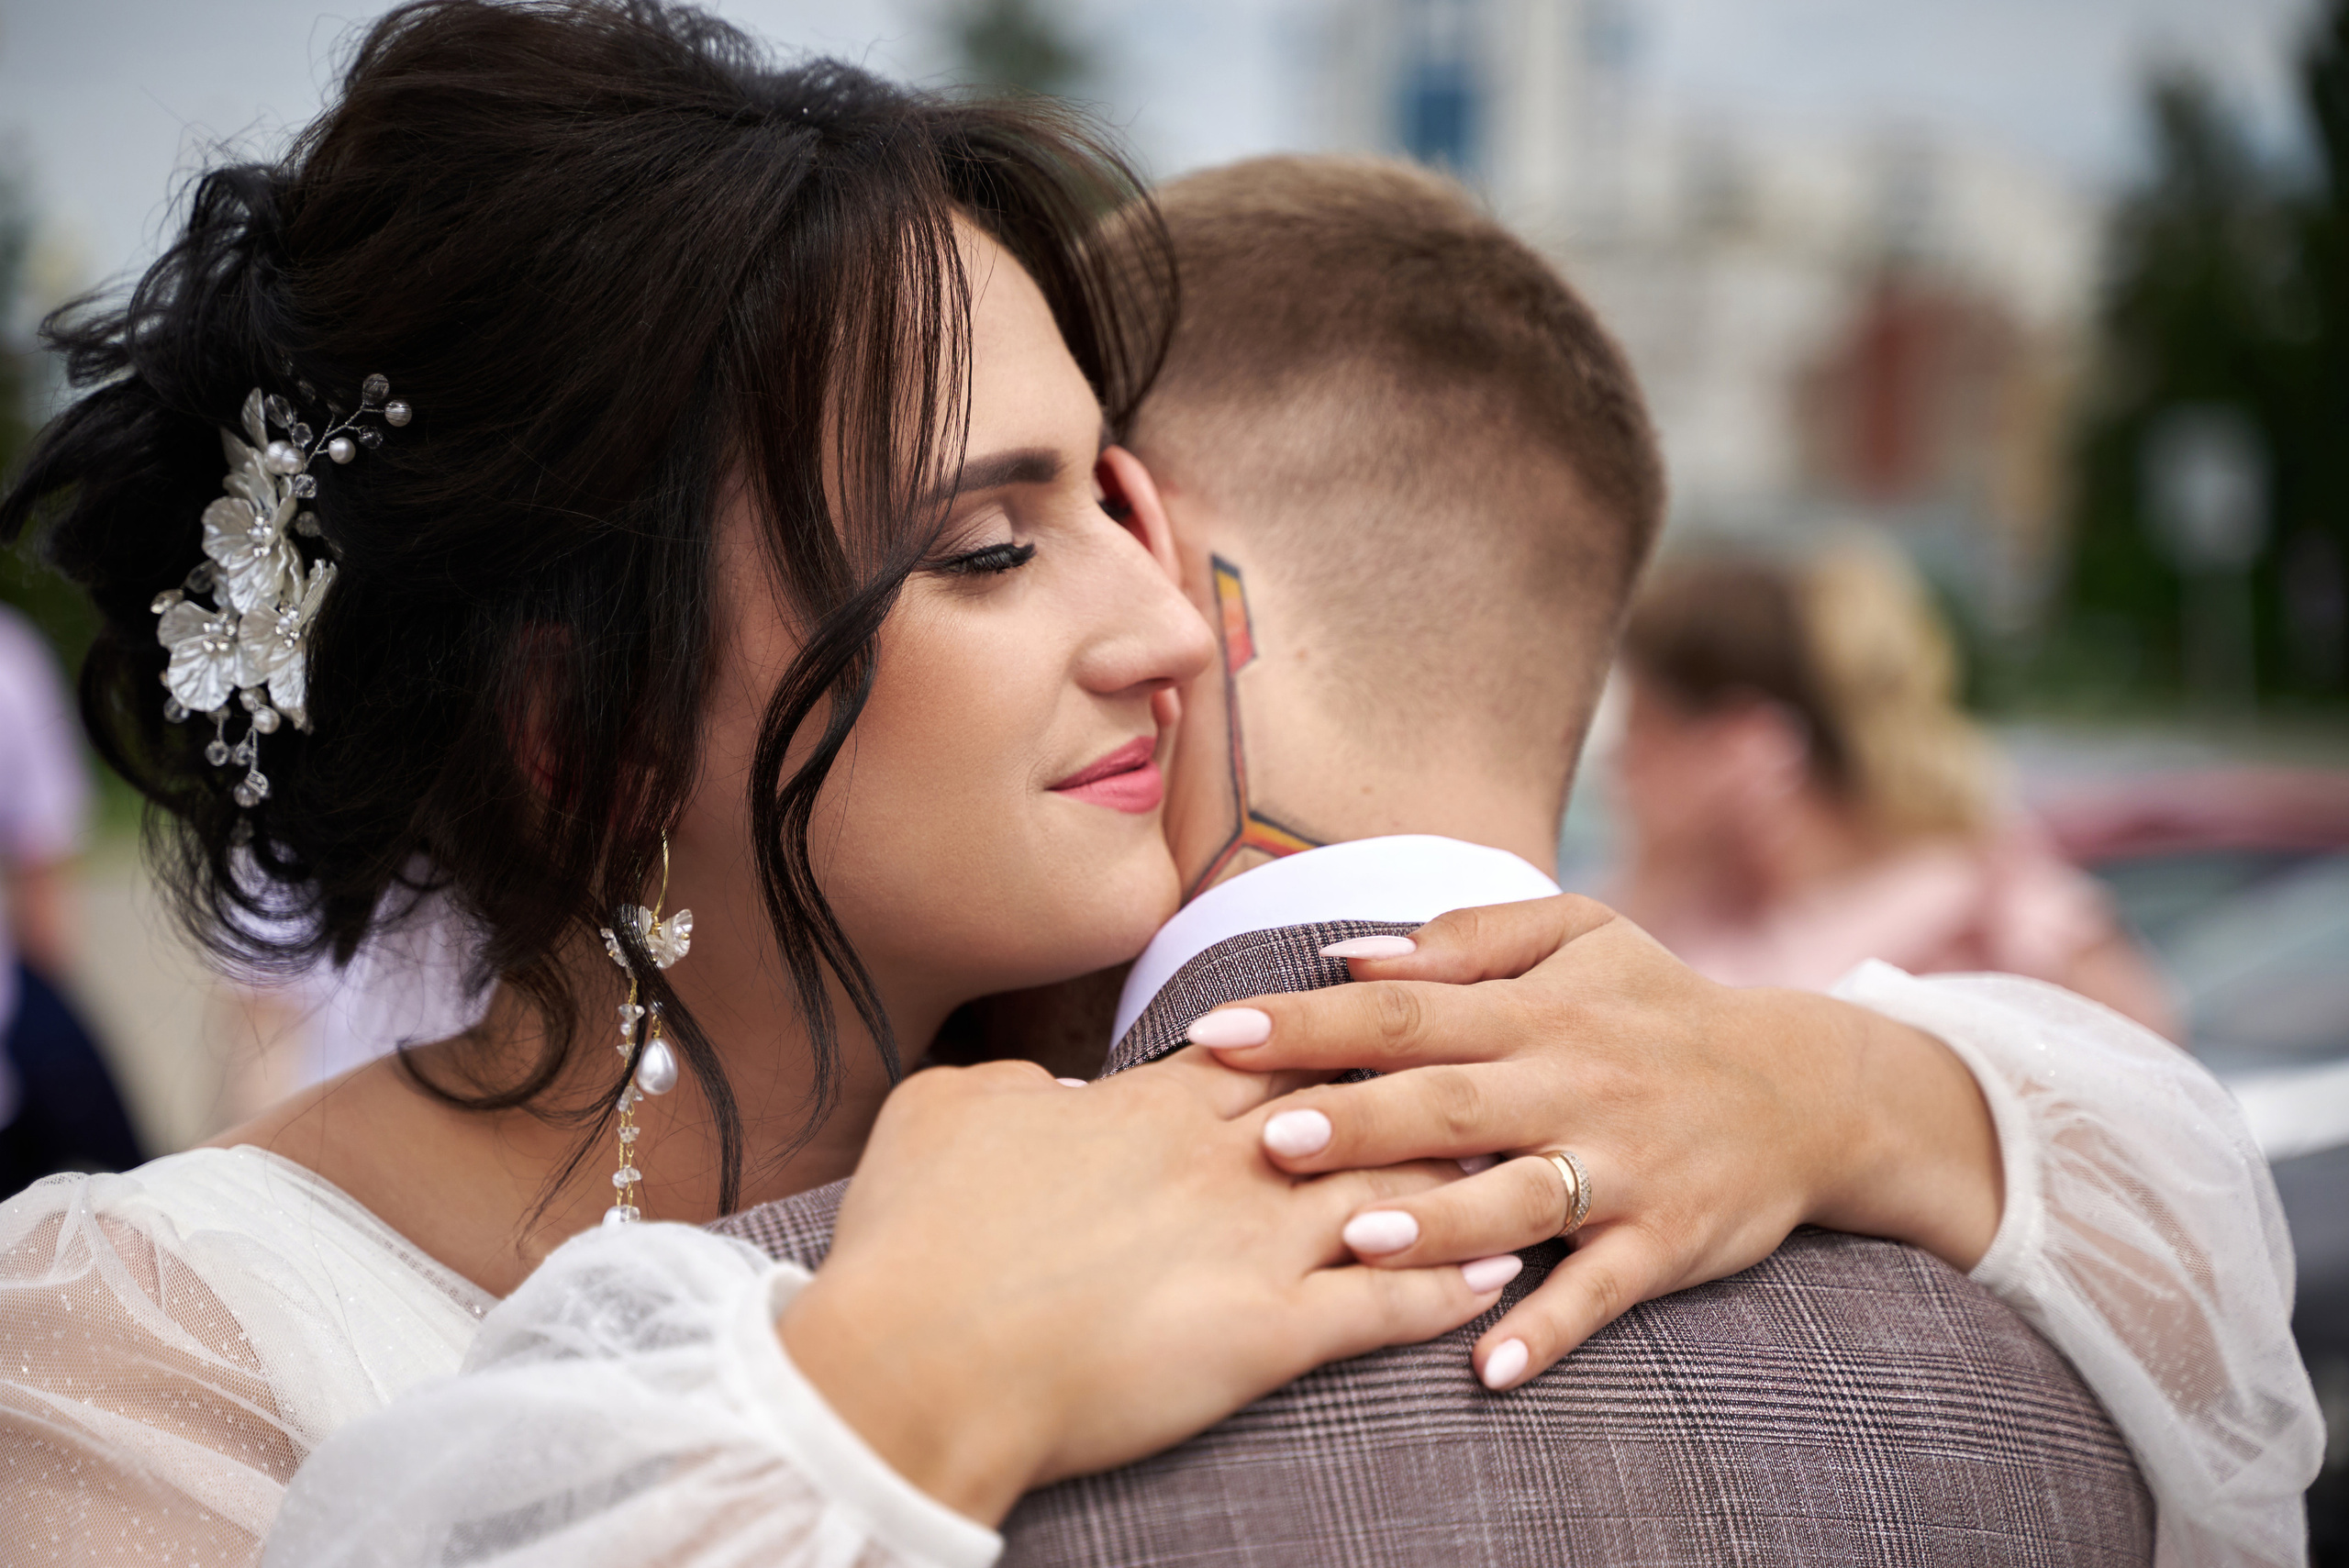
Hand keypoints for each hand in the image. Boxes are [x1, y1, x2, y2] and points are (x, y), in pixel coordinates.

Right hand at [778, 1048, 1517, 1524]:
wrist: (918, 1364)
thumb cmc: (916, 1242)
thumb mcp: (943, 1114)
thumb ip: (1009, 1086)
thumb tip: (1044, 1091)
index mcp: (1148, 1106)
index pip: (1270, 1053)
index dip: (1328, 1034)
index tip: (1381, 1019)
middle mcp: (1220, 1159)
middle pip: (1354, 1104)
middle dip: (1423, 1088)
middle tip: (1491, 1072)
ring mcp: (1253, 1244)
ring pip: (1389, 1192)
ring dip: (1461, 1180)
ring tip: (1524, 1161)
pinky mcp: (1268, 1335)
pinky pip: (1386, 1303)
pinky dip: (1451, 1288)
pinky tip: (1501, 1277)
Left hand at [1187, 895, 2001, 1390]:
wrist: (1808, 1088)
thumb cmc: (1660, 1007)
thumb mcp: (1582, 936)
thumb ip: (1467, 936)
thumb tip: (1348, 952)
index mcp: (1537, 1011)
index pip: (1405, 1011)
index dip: (1309, 1022)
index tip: (1215, 1033)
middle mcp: (1573, 1084)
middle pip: (1450, 1102)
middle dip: (1358, 1120)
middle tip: (1270, 1139)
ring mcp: (1621, 1167)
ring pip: (1520, 1200)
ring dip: (1441, 1223)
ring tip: (1358, 1237)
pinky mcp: (1665, 1241)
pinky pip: (1602, 1290)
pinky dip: (1551, 1329)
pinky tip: (1490, 1364)